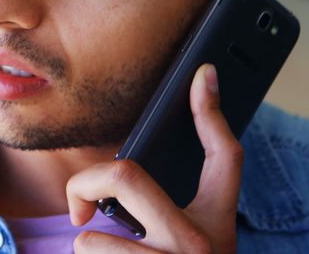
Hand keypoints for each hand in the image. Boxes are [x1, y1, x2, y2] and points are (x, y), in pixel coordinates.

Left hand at [65, 64, 241, 252]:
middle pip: (124, 176)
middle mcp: (198, 249)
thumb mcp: (202, 238)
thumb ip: (182, 198)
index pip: (224, 156)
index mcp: (215, 227)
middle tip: (83, 214)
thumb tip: (184, 118)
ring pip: (88, 241)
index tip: (202, 73)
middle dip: (84, 188)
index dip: (211, 111)